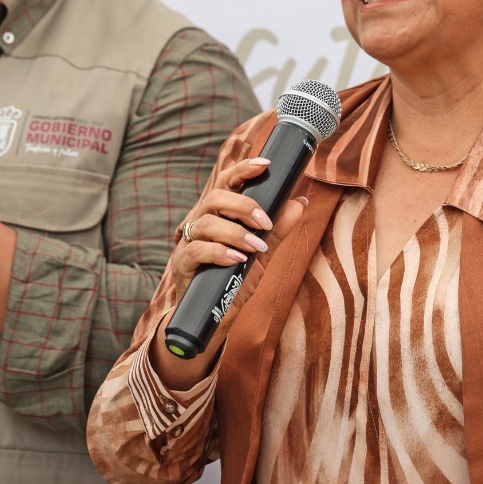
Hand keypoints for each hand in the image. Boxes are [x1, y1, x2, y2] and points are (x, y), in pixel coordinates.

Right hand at [167, 157, 306, 308]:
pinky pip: (196, 250)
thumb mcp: (261, 254)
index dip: (243, 170)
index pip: (226, 183)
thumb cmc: (235, 280)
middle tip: (264, 221)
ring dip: (235, 232)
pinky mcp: (183, 265)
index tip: (265, 165)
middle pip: (214, 198)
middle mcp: (201, 224)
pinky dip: (219, 252)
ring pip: (206, 223)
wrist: (216, 318)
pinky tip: (237, 259)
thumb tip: (299, 203)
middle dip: (242, 205)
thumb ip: (276, 229)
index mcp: (219, 216)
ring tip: (256, 247)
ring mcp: (189, 243)